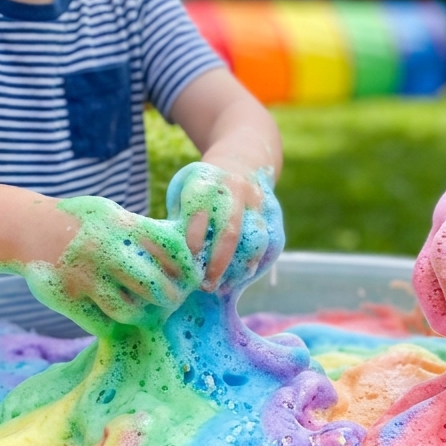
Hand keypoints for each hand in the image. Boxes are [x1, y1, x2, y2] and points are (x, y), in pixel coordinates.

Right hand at [0, 197, 199, 334]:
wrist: (30, 229)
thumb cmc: (83, 224)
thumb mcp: (113, 214)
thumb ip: (145, 232)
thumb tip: (190, 254)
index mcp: (120, 225)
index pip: (171, 248)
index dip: (187, 267)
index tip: (190, 277)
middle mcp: (104, 250)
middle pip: (155, 286)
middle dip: (170, 298)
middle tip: (171, 301)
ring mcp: (84, 276)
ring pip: (130, 311)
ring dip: (142, 315)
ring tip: (145, 312)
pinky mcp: (67, 299)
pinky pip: (102, 324)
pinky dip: (113, 325)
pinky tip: (115, 316)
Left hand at [166, 162, 283, 292]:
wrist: (242, 158)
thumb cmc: (203, 187)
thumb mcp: (184, 193)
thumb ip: (180, 221)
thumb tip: (171, 261)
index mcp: (206, 182)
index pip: (199, 215)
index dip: (193, 242)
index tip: (186, 266)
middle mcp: (235, 190)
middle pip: (230, 232)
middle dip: (218, 264)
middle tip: (206, 287)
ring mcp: (258, 202)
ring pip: (255, 241)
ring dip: (240, 268)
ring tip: (225, 287)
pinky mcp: (274, 214)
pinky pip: (271, 244)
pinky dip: (257, 264)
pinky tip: (242, 278)